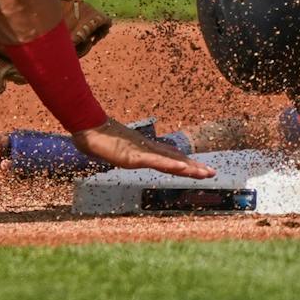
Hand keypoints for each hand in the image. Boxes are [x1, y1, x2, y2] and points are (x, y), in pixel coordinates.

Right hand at [72, 119, 215, 178]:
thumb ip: (118, 151)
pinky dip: (170, 165)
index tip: (199, 168)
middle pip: (175, 159)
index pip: (169, 157)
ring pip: (171, 161)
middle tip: (212, 172)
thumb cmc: (97, 136)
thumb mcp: (113, 148)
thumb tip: (116, 152)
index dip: (185, 163)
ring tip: (206, 173)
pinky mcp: (134, 156)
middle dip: (194, 167)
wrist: (87, 126)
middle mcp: (147, 150)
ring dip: (189, 168)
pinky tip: (183, 168)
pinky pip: (156, 162)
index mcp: (144, 149)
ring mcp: (142, 153)